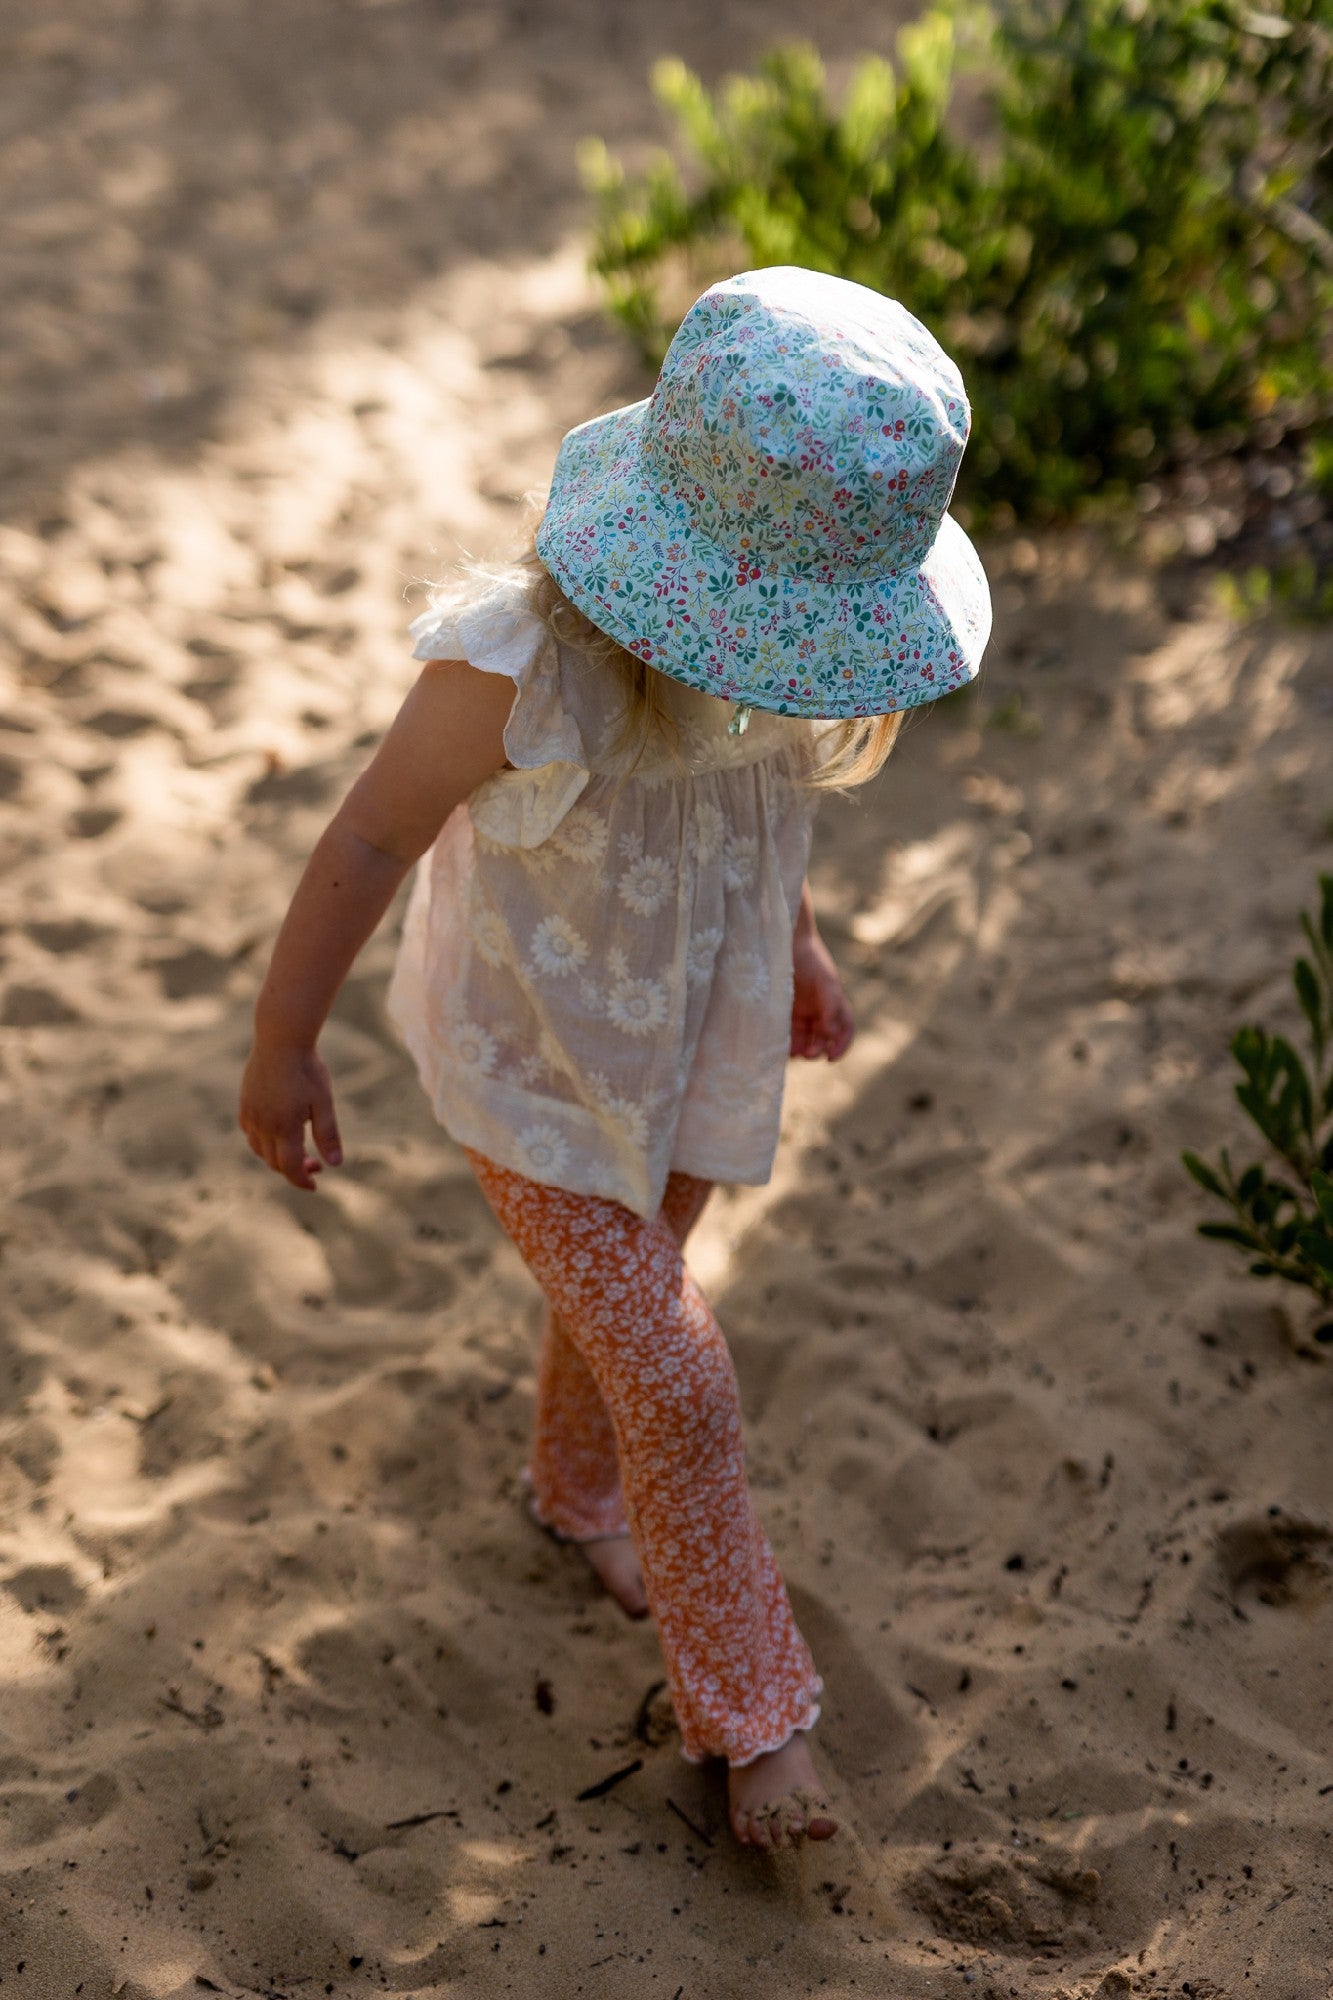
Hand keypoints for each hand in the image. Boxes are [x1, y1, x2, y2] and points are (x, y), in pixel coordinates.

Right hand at [239, 1038, 342, 1191]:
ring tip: (297, 1151)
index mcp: (284, 1128)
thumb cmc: (307, 1069)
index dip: (302, 1181)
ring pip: (260, 1150)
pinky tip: (277, 1133)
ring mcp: (251, 1115)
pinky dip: (263, 1142)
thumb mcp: (324, 1102)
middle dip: (294, 1170)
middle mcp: (263, 1126)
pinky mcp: (245, 1104)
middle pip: (274, 1162)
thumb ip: (328, 1134)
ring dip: (277, 1158)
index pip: (290, 1168)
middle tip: (315, 1164)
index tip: (314, 1185)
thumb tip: (335, 1164)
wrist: (280, 1040)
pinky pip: (250, 1134)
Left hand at [790, 926, 853, 1060]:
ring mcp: (801, 1011)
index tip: (831, 1058)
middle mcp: (819, 1010)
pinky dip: (786, 1041)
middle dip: (817, 1049)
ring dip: (801, 1048)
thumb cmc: (811, 959)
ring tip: (793, 1052)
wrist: (786, 942)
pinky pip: (787, 1032)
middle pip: (822, 1038)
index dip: (841, 1046)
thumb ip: (831, 1006)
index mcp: (835, 1004)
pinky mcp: (784, 1010)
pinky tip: (781, 1046)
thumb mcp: (825, 981)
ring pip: (804, 1038)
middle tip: (808, 1054)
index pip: (844, 1030)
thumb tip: (832, 1033)